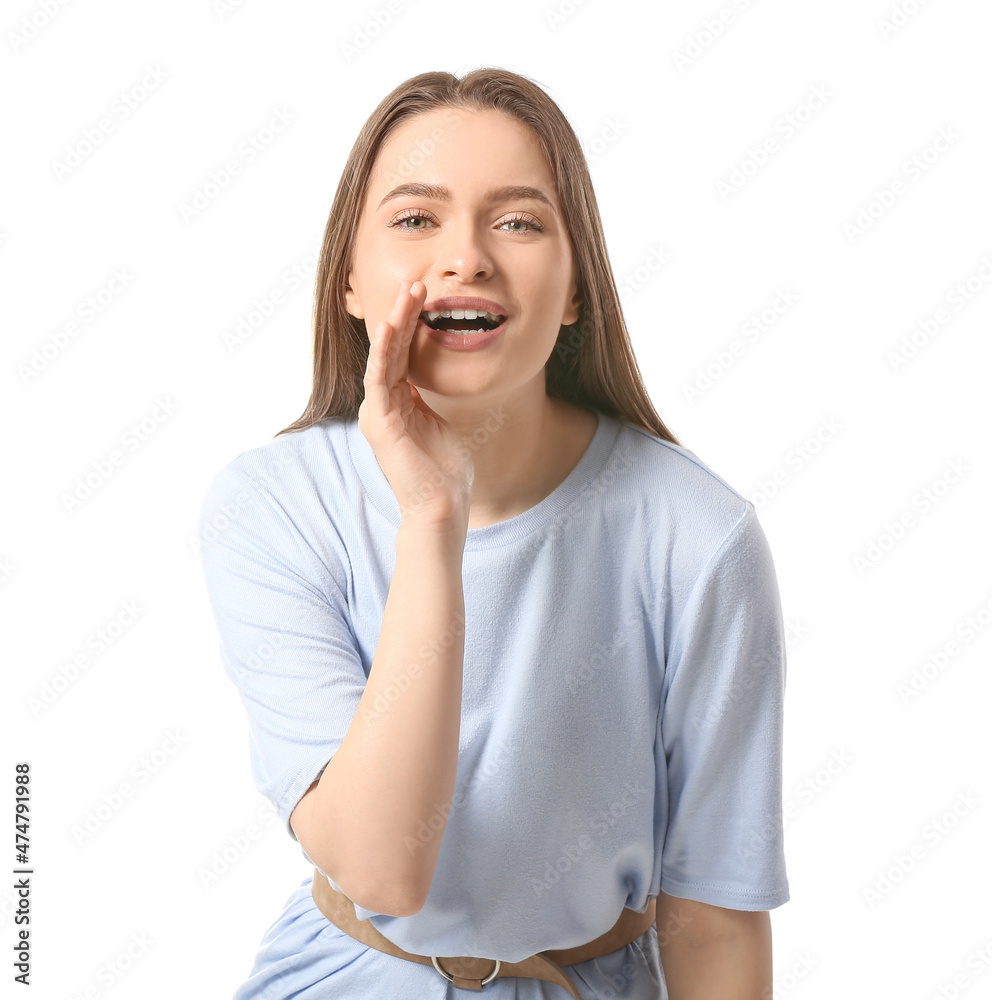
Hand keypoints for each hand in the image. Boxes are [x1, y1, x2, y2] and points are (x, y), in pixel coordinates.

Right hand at [357, 280, 473, 530]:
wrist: (442, 505)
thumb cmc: (444, 471)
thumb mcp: (437, 424)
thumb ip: (427, 401)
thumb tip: (430, 380)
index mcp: (396, 404)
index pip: (401, 355)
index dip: (410, 324)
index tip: (423, 295)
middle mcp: (381, 405)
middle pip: (390, 350)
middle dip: (402, 314)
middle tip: (415, 282)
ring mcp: (377, 413)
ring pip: (384, 357)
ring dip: (395, 323)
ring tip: (408, 293)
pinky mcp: (379, 422)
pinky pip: (379, 379)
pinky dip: (383, 352)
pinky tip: (390, 327)